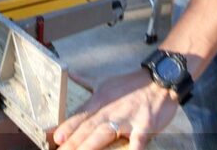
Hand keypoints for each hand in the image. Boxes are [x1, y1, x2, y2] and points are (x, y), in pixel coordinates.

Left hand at [53, 69, 178, 149]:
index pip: (80, 116)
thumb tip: (70, 73)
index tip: (56, 139)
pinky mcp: (145, 125)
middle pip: (88, 127)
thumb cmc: (131, 84)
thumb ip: (85, 81)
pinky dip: (132, 148)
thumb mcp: (104, 80)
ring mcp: (127, 118)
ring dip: (91, 145)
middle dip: (74, 141)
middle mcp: (110, 109)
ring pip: (105, 133)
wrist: (160, 79)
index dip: (67, 128)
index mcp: (100, 99)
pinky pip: (137, 140)